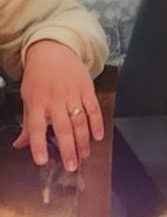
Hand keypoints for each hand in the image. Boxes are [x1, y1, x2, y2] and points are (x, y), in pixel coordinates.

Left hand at [13, 39, 103, 169]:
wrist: (53, 50)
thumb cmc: (38, 76)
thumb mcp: (28, 97)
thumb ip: (27, 123)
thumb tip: (19, 145)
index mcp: (36, 100)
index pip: (35, 126)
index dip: (38, 144)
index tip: (41, 161)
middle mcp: (54, 98)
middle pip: (62, 128)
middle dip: (68, 149)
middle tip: (71, 166)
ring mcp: (72, 93)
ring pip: (79, 121)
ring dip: (83, 141)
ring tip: (85, 155)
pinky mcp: (86, 89)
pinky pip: (93, 109)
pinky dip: (97, 124)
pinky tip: (98, 137)